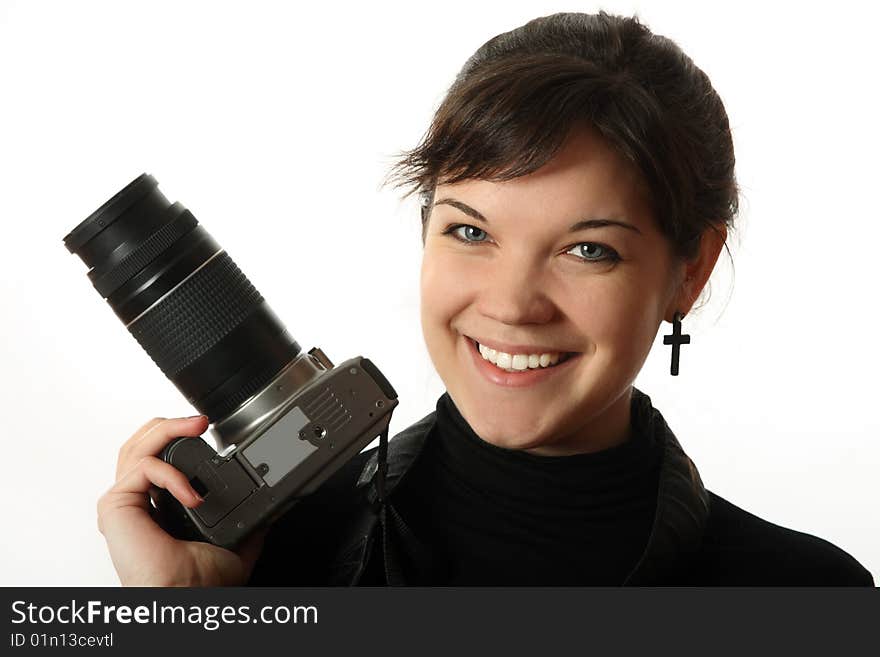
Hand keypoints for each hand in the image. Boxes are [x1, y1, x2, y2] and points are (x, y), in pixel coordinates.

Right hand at [97, 416, 264, 585]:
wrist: (185, 597)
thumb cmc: (197, 584)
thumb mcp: (233, 546)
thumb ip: (246, 527)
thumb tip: (267, 515)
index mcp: (156, 508)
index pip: (158, 458)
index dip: (179, 438)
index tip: (208, 432)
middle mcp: (135, 502)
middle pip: (142, 442)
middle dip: (172, 423)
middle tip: (202, 422)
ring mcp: (123, 501)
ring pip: (137, 445)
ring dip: (170, 429)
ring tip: (197, 427)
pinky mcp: (115, 504)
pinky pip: (144, 467)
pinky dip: (173, 473)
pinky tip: (193, 495)